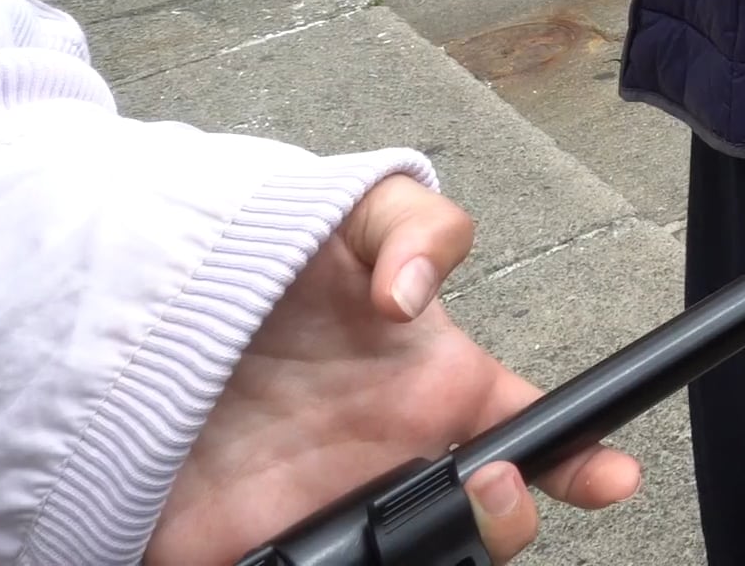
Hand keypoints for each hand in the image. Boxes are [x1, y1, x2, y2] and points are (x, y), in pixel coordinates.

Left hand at [149, 177, 640, 565]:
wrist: (131, 312)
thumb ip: (413, 228)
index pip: (535, 438)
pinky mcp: (248, 552)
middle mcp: (394, 463)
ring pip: (403, 560)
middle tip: (488, 486)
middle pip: (483, 524)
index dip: (584, 462)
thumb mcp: (348, 213)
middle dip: (507, 519)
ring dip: (426, 557)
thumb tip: (409, 299)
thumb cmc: (258, 264)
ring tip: (407, 531)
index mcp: (437, 393)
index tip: (613, 476)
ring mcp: (326, 514)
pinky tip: (310, 557)